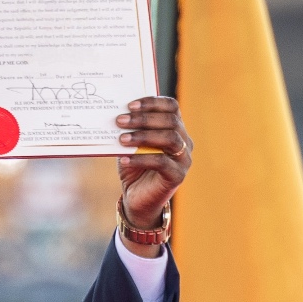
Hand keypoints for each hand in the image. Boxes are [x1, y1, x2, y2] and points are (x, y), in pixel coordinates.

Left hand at [116, 96, 192, 231]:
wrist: (136, 198)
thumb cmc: (134, 167)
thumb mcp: (130, 145)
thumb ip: (130, 130)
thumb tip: (118, 115)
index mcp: (175, 129)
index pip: (172, 107)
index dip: (153, 103)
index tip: (130, 105)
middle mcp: (184, 142)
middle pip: (171, 121)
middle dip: (144, 119)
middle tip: (121, 120)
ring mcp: (184, 159)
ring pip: (171, 139)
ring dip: (144, 136)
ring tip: (122, 139)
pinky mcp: (177, 176)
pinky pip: (162, 162)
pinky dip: (142, 158)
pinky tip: (125, 158)